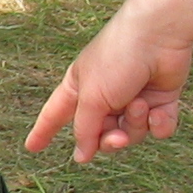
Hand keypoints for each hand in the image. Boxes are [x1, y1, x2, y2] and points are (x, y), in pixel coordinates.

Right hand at [23, 18, 192, 163]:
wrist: (159, 36)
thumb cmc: (117, 58)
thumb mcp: (92, 98)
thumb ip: (85, 129)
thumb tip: (81, 156)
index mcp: (78, 89)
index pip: (55, 116)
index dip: (43, 132)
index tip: (32, 147)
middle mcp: (103, 97)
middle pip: (100, 135)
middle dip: (110, 139)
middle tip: (116, 137)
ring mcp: (132, 100)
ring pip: (131, 134)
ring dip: (136, 124)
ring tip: (141, 104)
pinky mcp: (159, 101)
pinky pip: (157, 128)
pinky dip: (160, 123)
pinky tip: (159, 111)